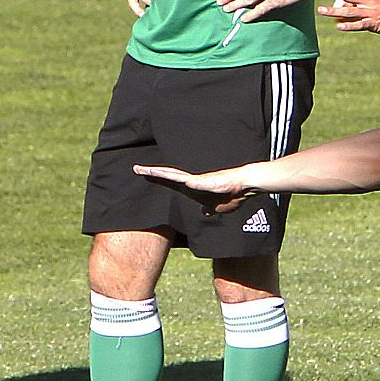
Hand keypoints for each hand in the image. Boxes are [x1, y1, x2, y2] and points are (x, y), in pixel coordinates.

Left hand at [134, 163, 252, 212]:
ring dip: (155, 173)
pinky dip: (167, 176)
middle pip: (167, 177)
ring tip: (140, 169)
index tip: (146, 177)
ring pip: (170, 175)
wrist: (243, 186)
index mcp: (193, 190)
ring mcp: (193, 181)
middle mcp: (190, 183)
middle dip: (151, 174)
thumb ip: (209, 209)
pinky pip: (179, 178)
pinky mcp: (198, 181)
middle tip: (136, 169)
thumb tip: (205, 212)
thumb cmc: (232, 195)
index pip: (172, 184)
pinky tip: (157, 173)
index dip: (159, 181)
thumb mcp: (218, 207)